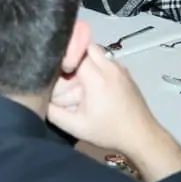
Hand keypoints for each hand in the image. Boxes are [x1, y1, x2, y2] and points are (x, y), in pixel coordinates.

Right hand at [48, 43, 180, 181]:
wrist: (142, 137)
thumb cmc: (109, 132)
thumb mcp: (77, 127)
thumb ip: (54, 113)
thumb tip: (38, 100)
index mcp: (97, 77)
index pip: (75, 50)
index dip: (62, 56)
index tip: (55, 67)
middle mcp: (110, 67)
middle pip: (86, 45)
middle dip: (73, 54)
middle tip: (65, 71)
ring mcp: (120, 68)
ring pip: (97, 51)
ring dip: (85, 60)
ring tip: (78, 79)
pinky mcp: (125, 73)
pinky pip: (106, 60)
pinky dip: (97, 66)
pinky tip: (93, 85)